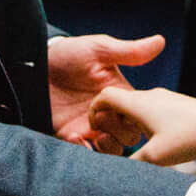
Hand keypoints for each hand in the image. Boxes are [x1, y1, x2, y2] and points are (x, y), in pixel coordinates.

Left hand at [47, 32, 164, 150]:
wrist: (35, 65)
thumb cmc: (68, 53)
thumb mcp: (99, 50)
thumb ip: (129, 51)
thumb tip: (160, 41)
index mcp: (120, 96)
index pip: (140, 114)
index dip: (136, 115)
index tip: (124, 109)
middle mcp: (109, 114)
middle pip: (130, 135)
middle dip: (121, 132)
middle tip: (105, 121)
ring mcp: (90, 127)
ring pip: (112, 149)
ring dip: (109, 147)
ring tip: (97, 135)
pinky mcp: (70, 136)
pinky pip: (85, 154)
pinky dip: (86, 153)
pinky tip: (79, 140)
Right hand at [98, 85, 195, 162]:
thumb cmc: (188, 137)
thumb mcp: (156, 157)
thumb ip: (130, 165)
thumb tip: (111, 172)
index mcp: (137, 103)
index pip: (103, 96)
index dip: (93, 112)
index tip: (97, 130)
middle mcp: (147, 96)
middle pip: (117, 102)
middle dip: (111, 122)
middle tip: (117, 142)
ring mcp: (161, 98)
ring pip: (134, 107)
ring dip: (127, 123)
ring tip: (135, 143)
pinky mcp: (173, 103)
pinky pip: (149, 109)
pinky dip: (142, 122)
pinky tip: (154, 139)